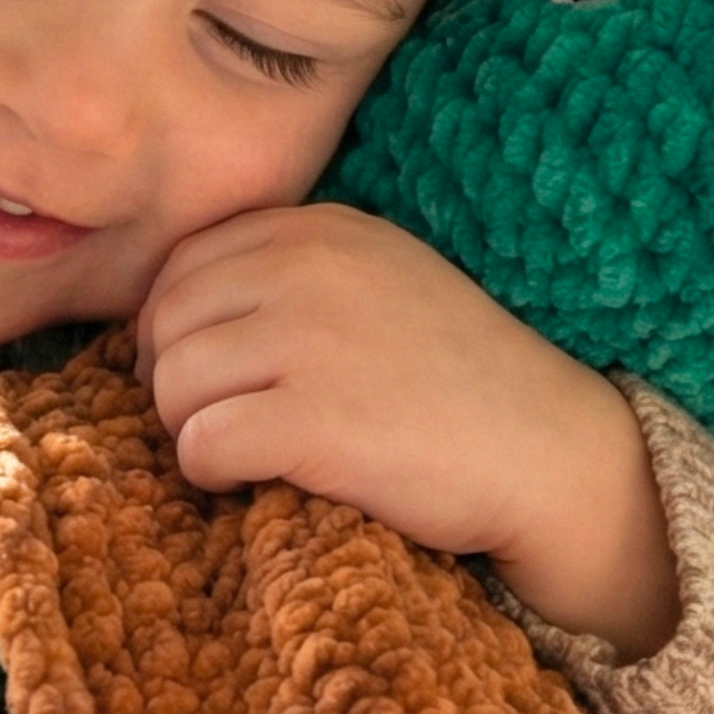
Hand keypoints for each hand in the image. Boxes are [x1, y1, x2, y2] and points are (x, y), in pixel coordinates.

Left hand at [136, 205, 680, 658]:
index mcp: (321, 230)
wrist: (547, 453)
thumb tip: (182, 316)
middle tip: (227, 430)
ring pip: (173, 385)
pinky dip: (212, 474)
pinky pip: (201, 444)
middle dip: (178, 386)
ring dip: (192, 433)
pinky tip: (255, 483)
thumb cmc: (464, 385)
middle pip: (166, 325)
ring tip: (247, 458)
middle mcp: (308, 270)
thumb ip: (298, 276)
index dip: (181, 335)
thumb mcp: (383, 286)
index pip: (183, 267)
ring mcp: (309, 343)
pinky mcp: (313, 422)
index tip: (221, 383)